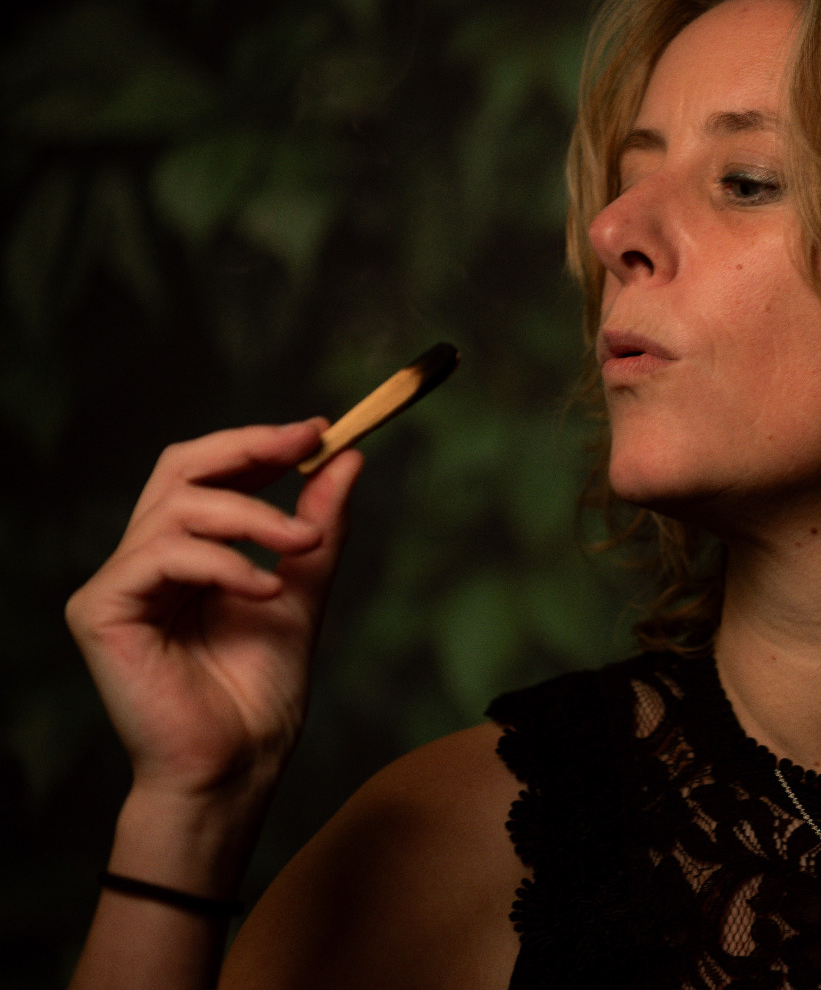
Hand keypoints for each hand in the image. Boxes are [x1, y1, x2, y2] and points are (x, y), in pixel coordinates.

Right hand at [66, 420, 362, 804]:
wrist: (239, 764)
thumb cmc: (261, 692)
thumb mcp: (306, 589)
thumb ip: (320, 525)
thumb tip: (347, 459)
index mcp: (189, 552)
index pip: (210, 473)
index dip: (259, 443)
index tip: (318, 430)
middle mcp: (147, 560)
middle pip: (180, 467)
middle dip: (247, 448)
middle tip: (305, 443)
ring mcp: (119, 584)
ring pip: (177, 506)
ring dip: (252, 514)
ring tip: (303, 544)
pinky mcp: (101, 611)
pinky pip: (161, 556)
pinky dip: (222, 563)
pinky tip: (264, 589)